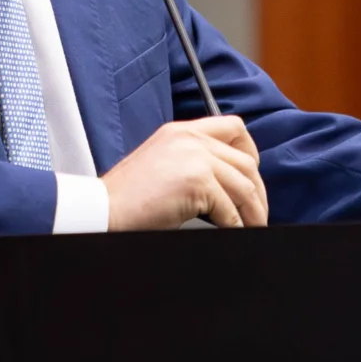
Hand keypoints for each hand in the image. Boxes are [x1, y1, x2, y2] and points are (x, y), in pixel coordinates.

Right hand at [102, 116, 268, 229]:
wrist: (102, 209)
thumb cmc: (126, 197)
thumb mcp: (161, 163)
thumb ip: (190, 161)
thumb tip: (225, 184)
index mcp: (181, 131)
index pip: (234, 127)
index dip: (251, 152)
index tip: (251, 176)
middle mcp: (191, 138)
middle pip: (246, 161)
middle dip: (257, 191)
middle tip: (257, 213)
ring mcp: (195, 158)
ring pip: (244, 186)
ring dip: (253, 211)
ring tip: (252, 227)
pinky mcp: (197, 182)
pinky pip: (230, 209)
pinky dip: (235, 226)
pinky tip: (233, 233)